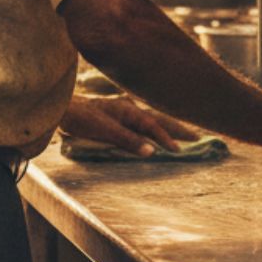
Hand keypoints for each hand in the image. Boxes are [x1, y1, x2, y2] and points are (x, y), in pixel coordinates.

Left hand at [60, 95, 199, 156]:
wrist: (62, 109)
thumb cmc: (80, 119)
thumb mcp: (103, 130)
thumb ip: (127, 140)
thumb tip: (152, 152)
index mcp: (128, 110)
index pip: (153, 126)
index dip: (167, 139)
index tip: (181, 151)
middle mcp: (130, 109)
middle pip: (160, 119)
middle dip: (179, 129)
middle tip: (200, 139)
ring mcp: (125, 113)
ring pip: (153, 120)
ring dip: (169, 129)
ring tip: (186, 136)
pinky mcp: (119, 118)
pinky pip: (143, 124)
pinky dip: (155, 130)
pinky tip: (159, 134)